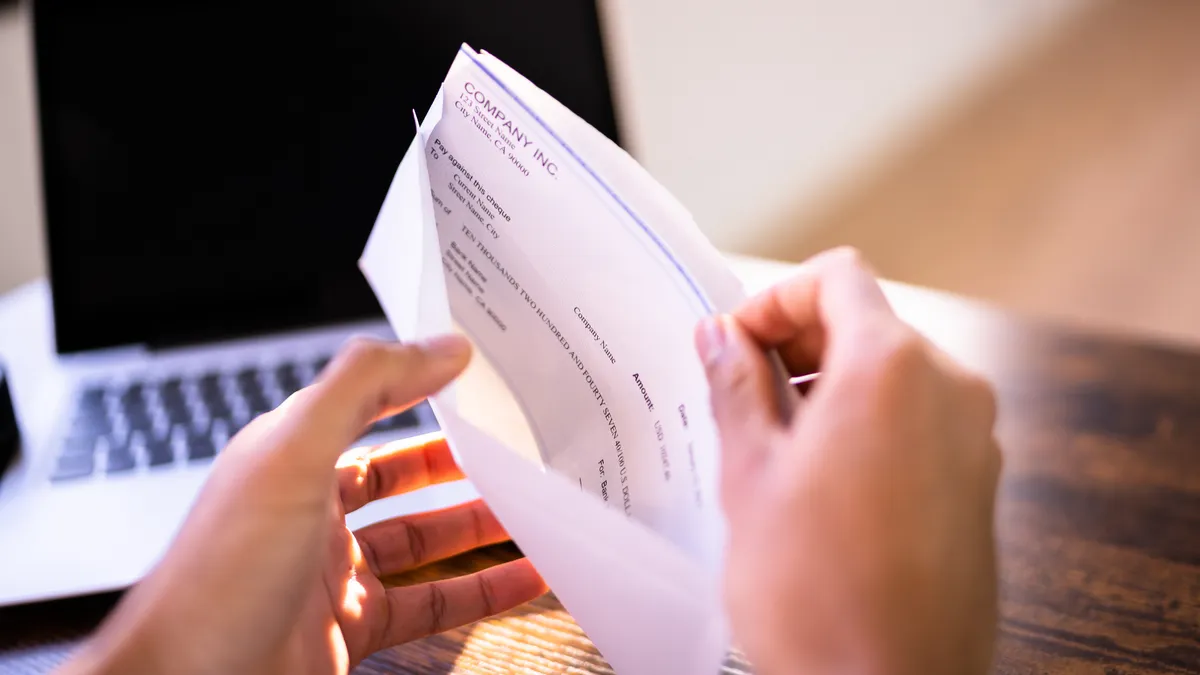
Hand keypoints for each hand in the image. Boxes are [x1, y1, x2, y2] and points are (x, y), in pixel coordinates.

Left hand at [60, 336, 546, 674]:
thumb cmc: (219, 578)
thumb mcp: (294, 452)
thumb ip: (364, 386)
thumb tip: (439, 346)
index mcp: (289, 456)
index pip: (364, 404)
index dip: (417, 383)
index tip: (473, 371)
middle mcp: (310, 511)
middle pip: (399, 476)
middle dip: (458, 463)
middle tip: (511, 450)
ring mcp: (331, 574)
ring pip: (421, 541)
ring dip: (477, 527)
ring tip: (534, 512)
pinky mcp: (350, 629)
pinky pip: (430, 602)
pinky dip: (480, 592)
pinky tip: (520, 582)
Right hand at [696, 249, 1000, 674]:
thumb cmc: (816, 594)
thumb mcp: (751, 476)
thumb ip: (736, 388)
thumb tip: (719, 336)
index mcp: (891, 368)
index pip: (836, 277)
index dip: (775, 300)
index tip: (735, 343)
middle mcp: (949, 388)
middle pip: (867, 321)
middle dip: (797, 344)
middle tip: (739, 392)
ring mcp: (974, 437)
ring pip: (892, 372)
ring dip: (830, 386)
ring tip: (773, 445)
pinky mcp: (978, 482)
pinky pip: (918, 420)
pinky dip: (867, 423)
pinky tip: (820, 480)